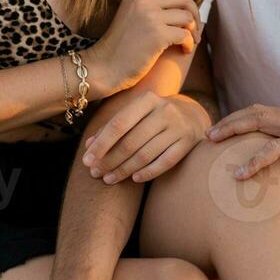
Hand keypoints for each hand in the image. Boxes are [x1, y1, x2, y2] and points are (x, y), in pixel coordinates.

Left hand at [82, 93, 210, 183]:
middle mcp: (165, 111)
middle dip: (110, 160)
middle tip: (95, 174)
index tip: (87, 160)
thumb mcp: (136, 114)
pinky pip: (165, 162)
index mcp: (147, 100)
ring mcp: (178, 127)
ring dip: (124, 170)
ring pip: (146, 154)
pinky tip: (134, 178)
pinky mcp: (188, 143)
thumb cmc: (154, 116)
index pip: (119, 124)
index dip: (101, 144)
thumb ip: (112, 128)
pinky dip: (148, 172)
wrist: (193, 114)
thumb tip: (88, 147)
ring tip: (109, 179)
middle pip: (131, 141)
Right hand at [87, 0, 201, 95]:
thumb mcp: (131, 12)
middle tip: (194, 27)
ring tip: (191, 40)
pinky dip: (189, 44)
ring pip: (187, 16)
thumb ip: (151, 2)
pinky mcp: (157, 35)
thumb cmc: (120, 44)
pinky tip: (184, 50)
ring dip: (194, 30)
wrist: (104, 66)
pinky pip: (186, 35)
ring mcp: (150, 16)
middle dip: (194, 12)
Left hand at [205, 106, 279, 181]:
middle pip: (256, 112)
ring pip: (262, 121)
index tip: (221, 134)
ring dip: (234, 130)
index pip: (265, 115)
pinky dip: (256, 160)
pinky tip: (241, 173)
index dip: (241, 121)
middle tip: (206, 136)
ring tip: (212, 143)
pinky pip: (279, 149)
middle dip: (228, 122)